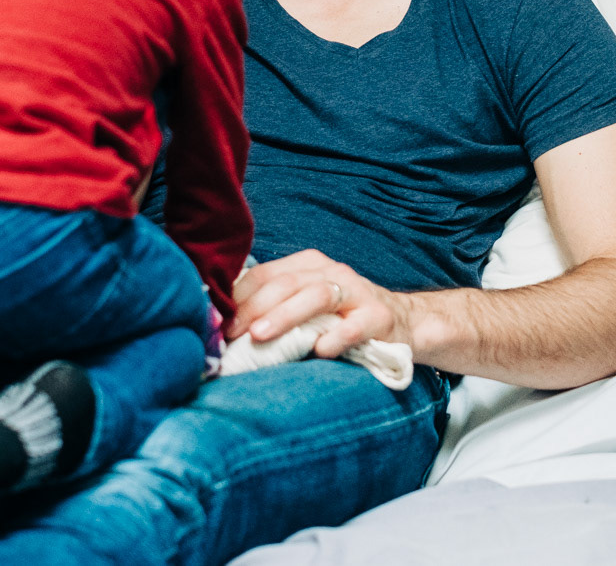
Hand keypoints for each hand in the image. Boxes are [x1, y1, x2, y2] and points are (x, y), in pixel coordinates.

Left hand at [225, 250, 413, 358]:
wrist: (400, 322)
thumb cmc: (340, 318)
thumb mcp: (306, 305)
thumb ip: (273, 308)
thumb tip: (223, 326)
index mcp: (308, 265)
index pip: (265, 273)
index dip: (237, 297)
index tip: (216, 322)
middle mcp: (331, 272)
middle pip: (286, 283)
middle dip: (254, 307)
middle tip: (230, 332)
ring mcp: (356, 292)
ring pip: (316, 295)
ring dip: (285, 315)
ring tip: (260, 335)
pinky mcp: (378, 316)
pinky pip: (354, 325)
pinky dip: (335, 337)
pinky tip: (319, 350)